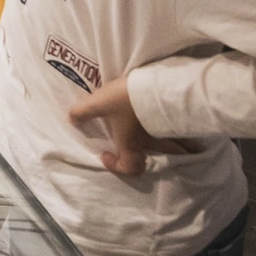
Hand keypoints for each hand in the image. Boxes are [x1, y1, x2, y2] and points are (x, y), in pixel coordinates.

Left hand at [67, 75, 190, 176]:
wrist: (161, 87)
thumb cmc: (128, 101)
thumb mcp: (99, 104)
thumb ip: (82, 112)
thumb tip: (72, 120)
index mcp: (132, 145)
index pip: (129, 168)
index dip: (117, 166)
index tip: (106, 154)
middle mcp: (151, 143)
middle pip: (154, 160)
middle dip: (145, 158)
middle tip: (134, 148)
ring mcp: (168, 134)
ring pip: (173, 148)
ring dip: (170, 148)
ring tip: (161, 140)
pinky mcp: (179, 122)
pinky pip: (183, 134)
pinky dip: (182, 136)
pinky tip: (176, 125)